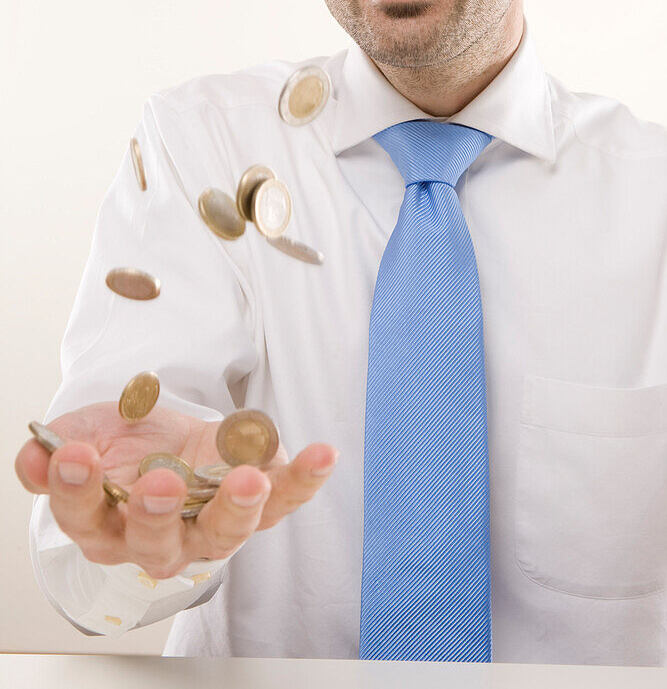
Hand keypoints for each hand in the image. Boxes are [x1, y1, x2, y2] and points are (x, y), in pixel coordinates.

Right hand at [15, 402, 338, 578]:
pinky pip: (283, 502)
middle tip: (159, 482)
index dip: (77, 488)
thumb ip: (60, 447)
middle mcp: (158, 540)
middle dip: (155, 513)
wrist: (171, 446)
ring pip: (224, 534)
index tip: (76, 455)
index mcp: (105, 524)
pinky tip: (320, 455)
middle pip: (155, 543)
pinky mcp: (255, 507)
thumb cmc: (125, 449)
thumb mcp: (87, 435)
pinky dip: (304, 480)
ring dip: (238, 508)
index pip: (86, 515)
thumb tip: (35, 451)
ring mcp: (210, 529)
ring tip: (248, 479)